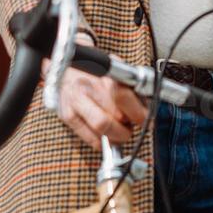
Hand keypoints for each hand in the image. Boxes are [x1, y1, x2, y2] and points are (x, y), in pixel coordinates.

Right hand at [47, 31, 148, 150]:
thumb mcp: (114, 69)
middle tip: (131, 125)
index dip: (139, 112)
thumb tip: (148, 106)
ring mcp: (75, 102)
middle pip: (116, 115)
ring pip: (102, 127)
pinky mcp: (67, 116)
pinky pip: (90, 138)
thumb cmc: (93, 71)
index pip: (124, 96)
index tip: (145, 119)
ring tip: (120, 131)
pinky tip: (107, 137)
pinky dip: (103, 143)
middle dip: (128, 125)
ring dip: (117, 135)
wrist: (64, 69)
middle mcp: (88, 87)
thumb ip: (131, 85)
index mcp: (102, 73)